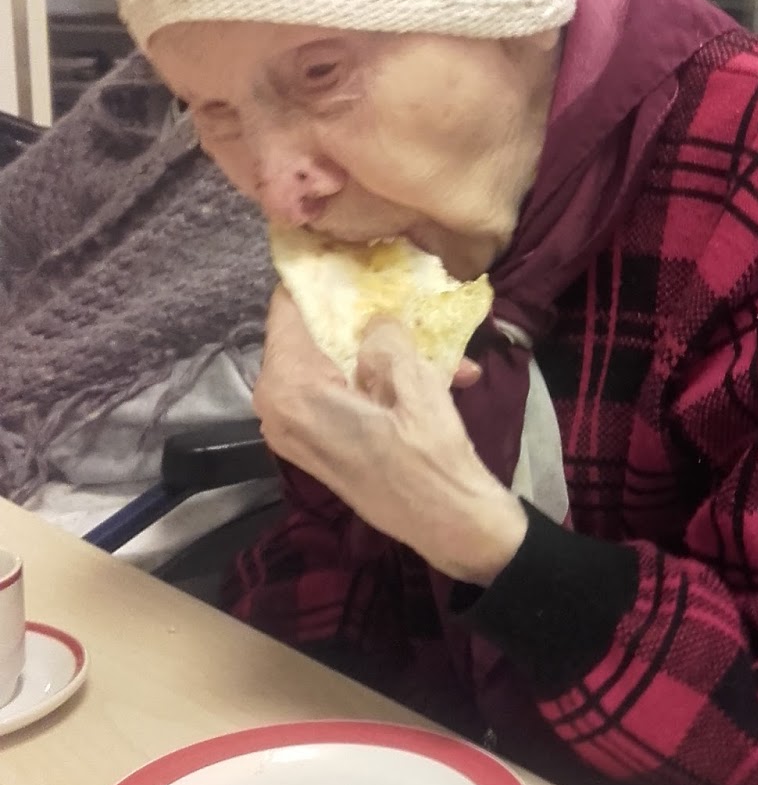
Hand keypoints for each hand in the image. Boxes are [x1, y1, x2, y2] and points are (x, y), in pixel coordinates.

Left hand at [253, 291, 527, 584]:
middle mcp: (278, 407)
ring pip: (333, 362)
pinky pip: (343, 391)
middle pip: (311, 333)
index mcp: (290, 388)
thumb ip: (383, 338)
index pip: (289, 306)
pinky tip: (440, 378)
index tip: (357, 256)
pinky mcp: (319, 442)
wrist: (452, 529)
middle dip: (359, 315)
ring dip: (383, 351)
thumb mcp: (415, 384)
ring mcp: (296, 429)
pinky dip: (382, 381)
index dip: (322, 277)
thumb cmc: (431, 460)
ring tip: (441, 351)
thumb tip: (372, 318)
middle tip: (405, 299)